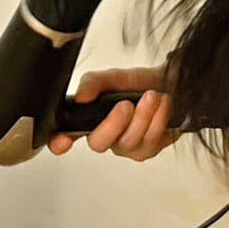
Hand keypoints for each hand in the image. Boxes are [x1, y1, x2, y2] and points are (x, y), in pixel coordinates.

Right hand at [49, 67, 177, 161]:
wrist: (168, 86)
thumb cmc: (137, 85)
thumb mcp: (112, 77)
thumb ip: (93, 83)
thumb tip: (81, 96)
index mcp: (88, 119)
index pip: (66, 135)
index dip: (60, 141)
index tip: (62, 140)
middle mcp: (104, 137)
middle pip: (98, 143)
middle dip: (113, 123)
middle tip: (125, 104)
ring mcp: (125, 146)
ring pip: (128, 143)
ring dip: (142, 116)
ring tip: (151, 97)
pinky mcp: (147, 150)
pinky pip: (149, 142)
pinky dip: (157, 120)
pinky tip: (160, 106)